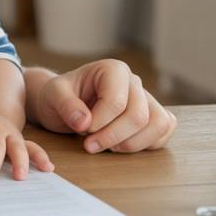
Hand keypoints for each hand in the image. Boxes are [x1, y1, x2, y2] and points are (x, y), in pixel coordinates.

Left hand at [30, 60, 177, 152]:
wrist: (65, 103)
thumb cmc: (59, 96)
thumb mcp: (52, 96)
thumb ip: (65, 104)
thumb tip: (84, 122)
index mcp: (112, 69)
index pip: (116, 102)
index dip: (98, 123)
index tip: (81, 128)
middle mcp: (133, 81)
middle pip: (138, 116)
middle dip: (112, 137)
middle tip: (89, 145)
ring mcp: (146, 98)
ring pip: (158, 124)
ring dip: (131, 144)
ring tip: (107, 146)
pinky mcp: (153, 115)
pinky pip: (163, 132)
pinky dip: (146, 145)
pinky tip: (121, 145)